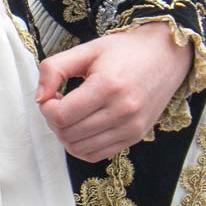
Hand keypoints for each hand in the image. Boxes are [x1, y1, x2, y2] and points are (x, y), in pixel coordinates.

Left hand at [35, 21, 192, 161]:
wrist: (166, 55)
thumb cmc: (124, 50)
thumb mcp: (86, 50)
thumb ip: (54, 69)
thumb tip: (39, 98)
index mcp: (108, 86)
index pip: (61, 116)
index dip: (46, 108)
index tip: (52, 95)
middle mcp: (122, 111)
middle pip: (67, 134)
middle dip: (54, 121)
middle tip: (60, 103)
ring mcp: (131, 127)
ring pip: (79, 149)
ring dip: (66, 134)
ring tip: (72, 114)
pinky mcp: (136, 136)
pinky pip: (96, 155)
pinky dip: (81, 145)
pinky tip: (84, 125)